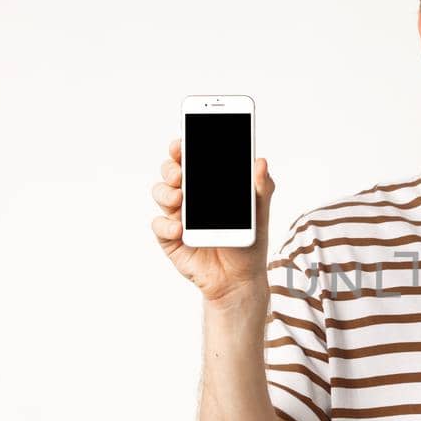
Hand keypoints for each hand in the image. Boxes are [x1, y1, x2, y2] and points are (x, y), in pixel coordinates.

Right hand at [150, 138, 274, 306]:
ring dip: (166, 192)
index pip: (192, 159)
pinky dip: (166, 225)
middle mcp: (189, 197)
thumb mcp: (259, 214)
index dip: (183, 148)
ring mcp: (177, 216)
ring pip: (161, 194)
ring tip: (179, 198)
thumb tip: (261, 162)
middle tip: (180, 172)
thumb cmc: (248, 242)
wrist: (241, 278)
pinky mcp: (170, 238)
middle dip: (171, 167)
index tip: (183, 142)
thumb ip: (261, 188)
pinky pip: (159, 226)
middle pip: (171, 172)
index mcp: (208, 185)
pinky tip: (179, 228)